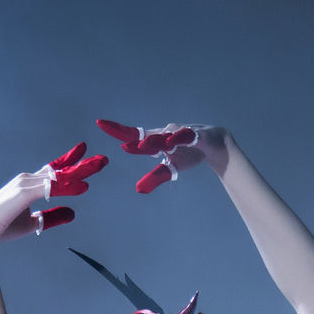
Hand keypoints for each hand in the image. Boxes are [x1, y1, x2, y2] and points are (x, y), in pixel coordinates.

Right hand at [0, 140, 109, 245]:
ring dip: (80, 171)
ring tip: (99, 166)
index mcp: (28, 184)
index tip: (83, 152)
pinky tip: (83, 188)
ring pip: (58, 176)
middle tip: (103, 160)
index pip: (52, 170)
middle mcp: (28, 179)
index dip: (68, 162)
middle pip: (59, 169)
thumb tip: (73, 213)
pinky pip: (51, 188)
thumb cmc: (3, 227)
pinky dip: (68, 187)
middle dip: (81, 164)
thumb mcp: (33, 223)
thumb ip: (52, 217)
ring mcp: (26, 183)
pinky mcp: (24, 193)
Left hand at [96, 120, 222, 193]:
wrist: (214, 145)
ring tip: (140, 145)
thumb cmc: (189, 154)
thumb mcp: (172, 169)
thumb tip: (139, 190)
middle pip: (141, 133)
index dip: (116, 130)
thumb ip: (156, 178)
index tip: (99, 123)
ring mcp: (178, 133)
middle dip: (122, 130)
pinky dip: (178, 139)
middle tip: (103, 125)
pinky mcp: (194, 134)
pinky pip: (185, 136)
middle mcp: (164, 133)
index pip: (132, 135)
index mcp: (155, 140)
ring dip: (151, 140)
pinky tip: (171, 143)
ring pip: (162, 136)